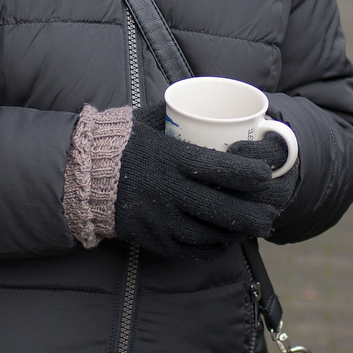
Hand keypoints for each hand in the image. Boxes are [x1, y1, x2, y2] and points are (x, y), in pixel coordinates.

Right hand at [114, 104, 290, 258]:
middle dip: (257, 214)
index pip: (225, 170)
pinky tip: (224, 238)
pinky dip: (215, 246)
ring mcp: (164, 220)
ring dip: (239, 233)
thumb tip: (203, 102)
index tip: (266, 173)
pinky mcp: (157, 239)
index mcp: (173, 159)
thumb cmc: (119, 141)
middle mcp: (172, 192)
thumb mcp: (147, 119)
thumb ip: (176, 113)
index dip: (254, 174)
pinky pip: (195, 249)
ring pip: (215, 235)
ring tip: (251, 225)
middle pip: (228, 211)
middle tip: (270, 211)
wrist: (81, 174)